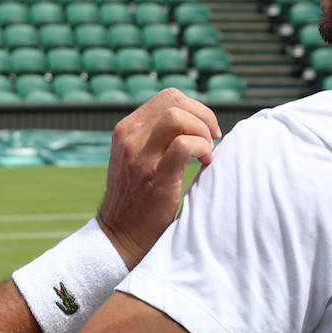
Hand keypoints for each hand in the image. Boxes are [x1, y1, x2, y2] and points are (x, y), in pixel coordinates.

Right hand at [97, 88, 220, 268]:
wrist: (120, 235)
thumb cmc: (136, 198)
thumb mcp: (135, 158)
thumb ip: (153, 137)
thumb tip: (193, 121)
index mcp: (126, 129)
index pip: (167, 97)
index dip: (194, 108)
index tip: (205, 130)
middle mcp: (129, 137)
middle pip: (174, 101)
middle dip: (203, 116)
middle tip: (212, 139)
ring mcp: (140, 156)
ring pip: (177, 117)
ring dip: (202, 131)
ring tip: (206, 153)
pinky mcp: (155, 176)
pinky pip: (185, 145)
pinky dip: (203, 149)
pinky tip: (205, 163)